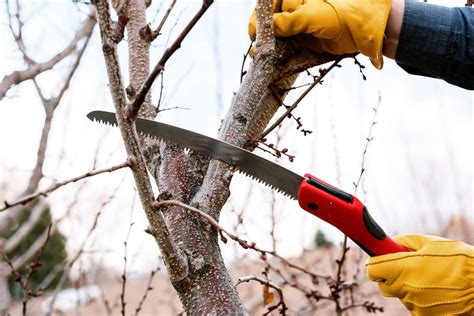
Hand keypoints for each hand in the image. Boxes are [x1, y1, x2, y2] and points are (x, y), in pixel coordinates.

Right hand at [248, 0, 390, 68]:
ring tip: (260, 59)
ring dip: (269, 49)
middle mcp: (296, 7)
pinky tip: (271, 63)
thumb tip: (270, 28)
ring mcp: (300, 24)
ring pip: (277, 36)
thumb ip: (291, 21)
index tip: (254, 34)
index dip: (259, 19)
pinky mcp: (306, 40)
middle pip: (271, 21)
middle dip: (262, 36)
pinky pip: (288, 48)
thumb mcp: (315, 15)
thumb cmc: (343, 14)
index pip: (271, 5)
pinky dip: (280, 57)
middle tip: (257, 51)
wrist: (369, 30)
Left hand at [366, 234, 473, 314]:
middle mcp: (405, 289)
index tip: (380, 258)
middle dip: (390, 275)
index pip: (372, 269)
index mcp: (402, 269)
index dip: (375, 262)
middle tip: (406, 267)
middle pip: (383, 284)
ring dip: (407, 286)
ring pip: (400, 294)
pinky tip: (434, 289)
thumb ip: (404, 242)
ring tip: (429, 277)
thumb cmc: (458, 260)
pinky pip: (413, 305)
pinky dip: (419, 297)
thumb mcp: (430, 242)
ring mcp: (414, 306)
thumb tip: (390, 243)